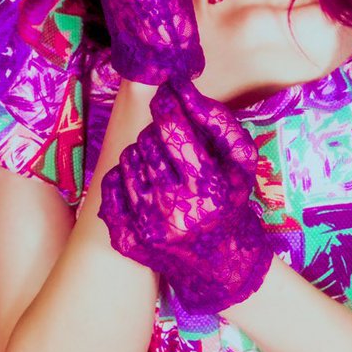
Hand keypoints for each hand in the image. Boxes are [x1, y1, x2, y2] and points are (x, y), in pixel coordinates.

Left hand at [98, 79, 272, 313]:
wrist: (221, 263)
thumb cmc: (232, 201)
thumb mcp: (241, 161)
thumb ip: (217, 121)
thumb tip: (183, 88)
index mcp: (205, 187)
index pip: (171, 128)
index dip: (167, 105)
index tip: (166, 96)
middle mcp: (173, 208)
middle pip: (147, 141)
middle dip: (158, 133)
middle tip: (172, 143)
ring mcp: (146, 226)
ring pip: (127, 160)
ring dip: (142, 153)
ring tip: (161, 165)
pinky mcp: (127, 238)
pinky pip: (110, 186)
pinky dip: (123, 177)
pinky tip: (143, 182)